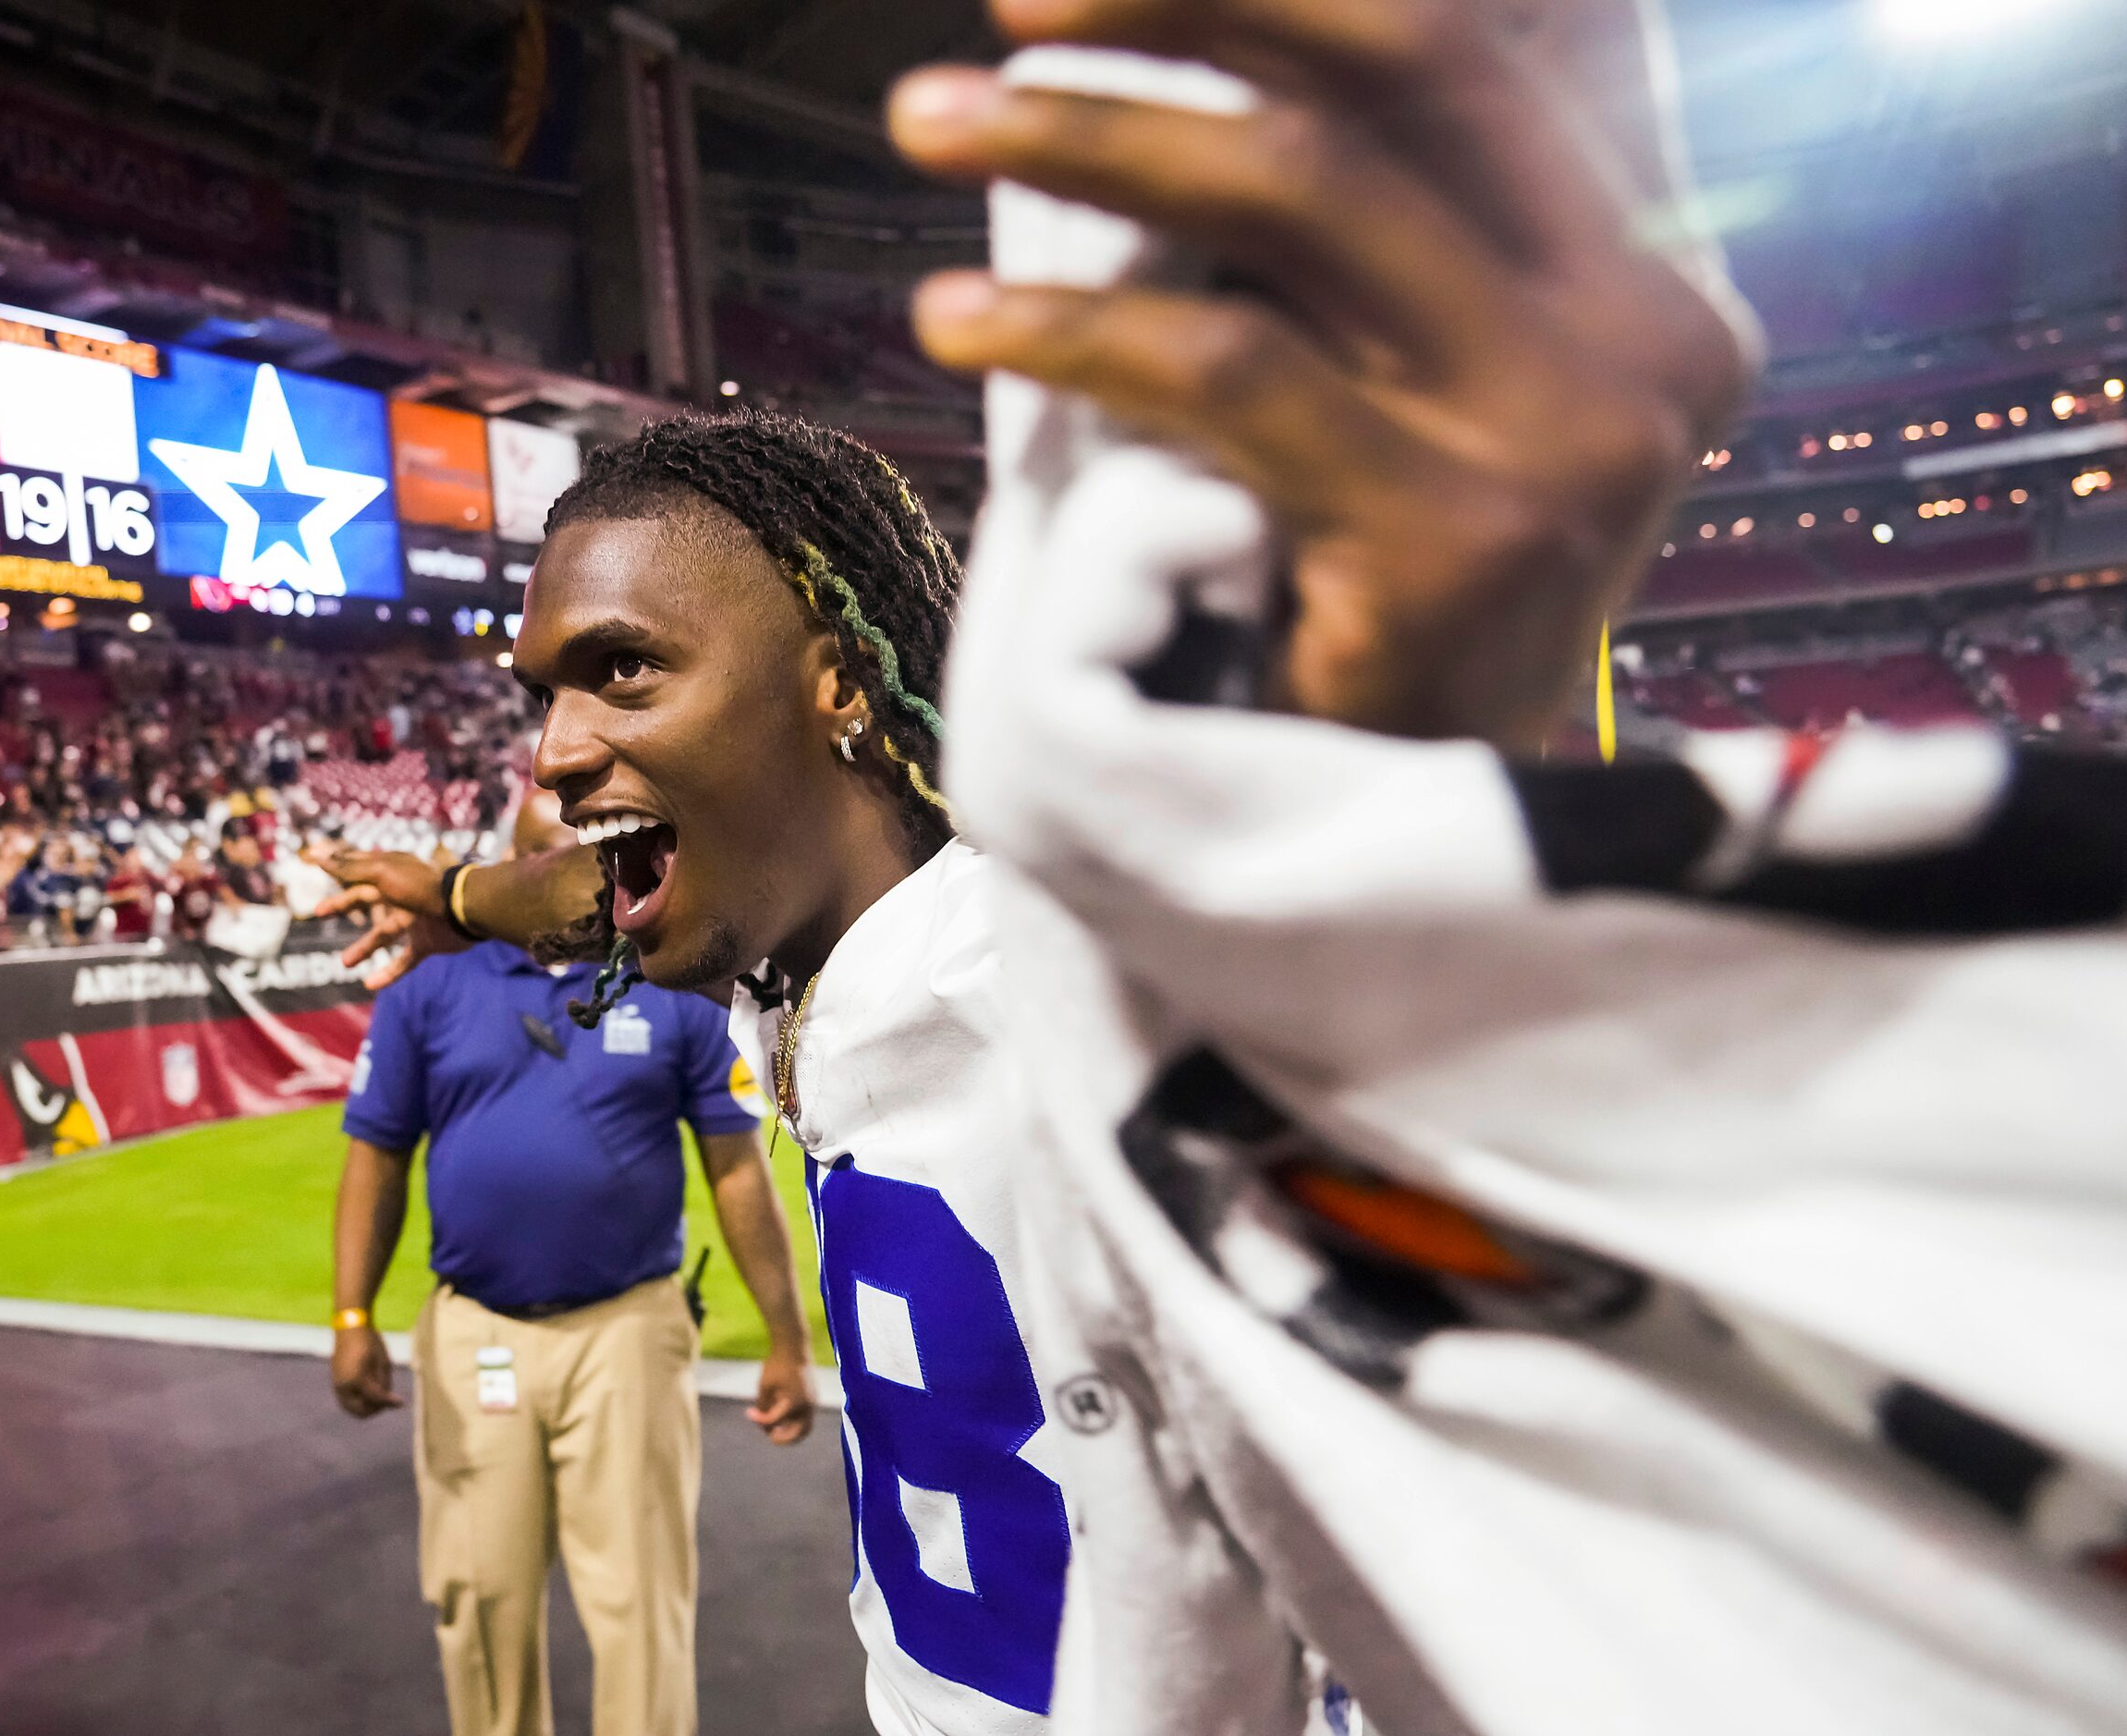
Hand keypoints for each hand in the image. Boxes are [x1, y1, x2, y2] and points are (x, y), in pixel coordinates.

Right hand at [313, 850, 465, 981]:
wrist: (464, 909)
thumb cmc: (421, 887)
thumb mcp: (380, 873)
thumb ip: (349, 868)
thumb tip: (317, 856)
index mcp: (392, 874)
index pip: (359, 869)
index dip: (338, 868)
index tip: (314, 864)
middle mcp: (402, 895)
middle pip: (365, 899)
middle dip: (342, 904)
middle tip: (318, 912)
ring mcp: (415, 920)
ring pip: (383, 935)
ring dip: (363, 948)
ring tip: (345, 963)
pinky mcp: (427, 943)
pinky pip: (405, 961)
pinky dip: (389, 973)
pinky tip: (370, 984)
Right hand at [330, 1325, 401, 1417]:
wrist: (350, 1328)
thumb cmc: (371, 1342)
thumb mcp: (383, 1363)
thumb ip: (385, 1385)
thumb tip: (395, 1403)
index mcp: (356, 1379)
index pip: (376, 1399)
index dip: (389, 1402)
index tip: (401, 1402)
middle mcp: (343, 1386)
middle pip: (360, 1411)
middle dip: (376, 1408)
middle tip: (388, 1400)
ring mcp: (336, 1385)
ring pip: (352, 1409)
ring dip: (366, 1406)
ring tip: (379, 1392)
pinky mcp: (335, 1383)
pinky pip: (347, 1401)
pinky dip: (358, 1401)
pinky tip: (369, 1390)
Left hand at [747, 1350, 815, 1444]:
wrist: (794, 1346)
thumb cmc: (776, 1365)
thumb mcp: (764, 1386)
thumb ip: (763, 1406)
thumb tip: (761, 1422)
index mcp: (792, 1402)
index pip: (773, 1421)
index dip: (758, 1419)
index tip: (748, 1412)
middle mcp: (806, 1405)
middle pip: (799, 1434)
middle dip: (784, 1439)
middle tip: (770, 1436)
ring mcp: (812, 1402)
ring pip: (805, 1427)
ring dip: (791, 1431)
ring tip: (775, 1428)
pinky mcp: (813, 1398)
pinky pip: (806, 1417)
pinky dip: (795, 1421)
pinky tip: (781, 1415)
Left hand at [889, 0, 1755, 743]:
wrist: (1413, 875)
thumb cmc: (1358, 637)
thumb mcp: (1388, 412)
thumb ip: (1340, 263)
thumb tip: (1154, 82)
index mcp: (1641, 293)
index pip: (1465, 61)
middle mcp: (1645, 346)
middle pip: (1399, 84)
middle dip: (1181, 17)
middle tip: (1006, 2)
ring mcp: (1575, 441)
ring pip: (1301, 192)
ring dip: (1086, 131)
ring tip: (928, 118)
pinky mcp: (1465, 536)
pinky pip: (1227, 366)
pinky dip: (1071, 317)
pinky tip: (956, 312)